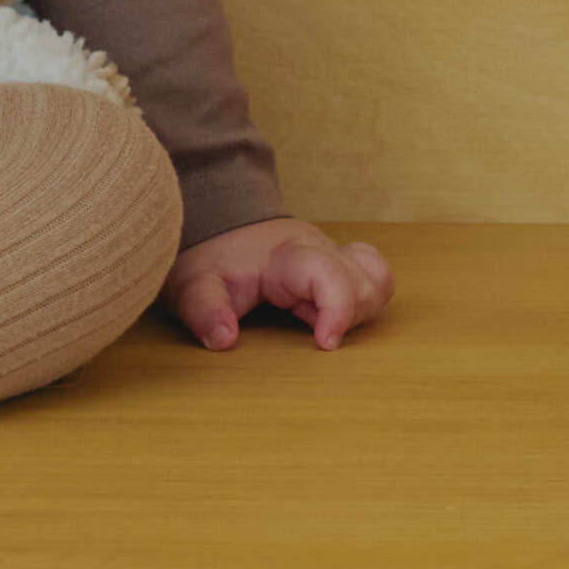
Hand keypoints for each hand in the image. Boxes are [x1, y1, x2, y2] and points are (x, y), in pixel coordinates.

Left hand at [170, 218, 390, 354]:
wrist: (214, 225)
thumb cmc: (208, 257)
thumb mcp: (192, 285)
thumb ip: (205, 311)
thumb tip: (224, 340)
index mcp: (286, 254)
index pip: (330, 274)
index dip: (338, 310)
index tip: (325, 344)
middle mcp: (318, 248)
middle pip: (364, 281)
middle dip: (349, 316)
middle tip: (308, 329)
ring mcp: (331, 253)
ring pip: (377, 279)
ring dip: (359, 310)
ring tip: (315, 320)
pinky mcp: (336, 261)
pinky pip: (373, 275)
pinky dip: (364, 299)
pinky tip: (329, 312)